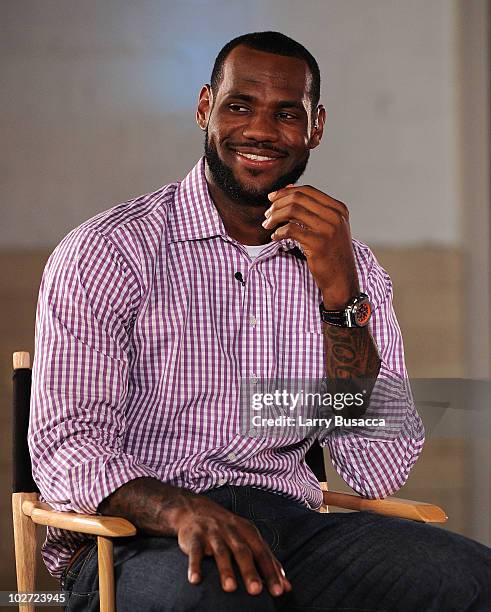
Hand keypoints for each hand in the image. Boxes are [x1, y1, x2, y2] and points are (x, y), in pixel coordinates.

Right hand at [173, 494, 291, 596]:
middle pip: (243, 552)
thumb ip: (267, 561)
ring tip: (230, 588)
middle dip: (250, 571)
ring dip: (225, 569)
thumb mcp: (248, 539)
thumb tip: (287, 587)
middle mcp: (232, 531)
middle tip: (256, 591)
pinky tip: (195, 580)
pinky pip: (195, 552)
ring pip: (221, 552)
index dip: (270, 572)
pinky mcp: (194, 537)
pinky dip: (195, 565)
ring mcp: (213, 533)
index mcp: (248, 532)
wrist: (194, 510)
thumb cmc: (228, 530)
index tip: (278, 591)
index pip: (262, 553)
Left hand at [263, 185, 358, 308]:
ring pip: (293, 211)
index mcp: (338, 209)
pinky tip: (275, 238)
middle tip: (267, 215)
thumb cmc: (331, 254)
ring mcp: (328, 229)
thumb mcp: (328, 227)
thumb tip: (288, 188)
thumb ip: (312, 209)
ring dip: (275, 217)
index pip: (307, 191)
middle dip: (277, 204)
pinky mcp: (318, 243)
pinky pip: (290, 230)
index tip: (271, 199)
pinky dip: (278, 232)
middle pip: (298, 198)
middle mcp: (335, 216)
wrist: (342, 280)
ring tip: (267, 225)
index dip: (285, 192)